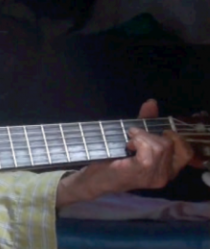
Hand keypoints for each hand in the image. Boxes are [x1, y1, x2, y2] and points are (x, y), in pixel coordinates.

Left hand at [57, 99, 193, 207]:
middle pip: (170, 144)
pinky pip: (149, 150)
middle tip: (133, 138)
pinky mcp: (141, 171)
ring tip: (129, 142)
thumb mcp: (134, 139)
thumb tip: (151, 103)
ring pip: (160, 146)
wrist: (95, 178)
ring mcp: (154, 176)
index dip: (174, 137)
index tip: (155, 132)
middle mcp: (165, 176)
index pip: (186, 152)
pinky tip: (128, 145)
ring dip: (142, 137)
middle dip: (150, 134)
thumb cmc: (114, 159)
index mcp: (168, 170)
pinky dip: (138, 141)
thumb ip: (146, 122)